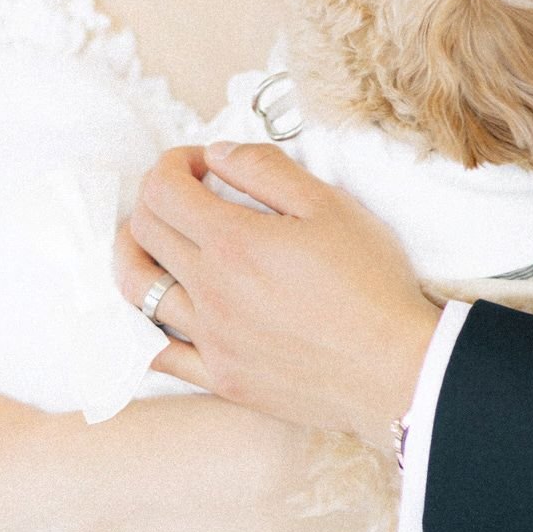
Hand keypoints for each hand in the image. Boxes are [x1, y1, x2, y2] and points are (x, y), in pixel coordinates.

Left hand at [116, 143, 439, 450]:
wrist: (396, 368)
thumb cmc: (371, 284)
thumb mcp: (330, 206)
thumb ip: (267, 169)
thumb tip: (219, 153)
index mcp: (233, 242)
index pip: (162, 189)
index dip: (172, 163)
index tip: (202, 164)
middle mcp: (209, 290)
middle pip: (142, 231)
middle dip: (156, 197)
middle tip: (189, 193)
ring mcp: (209, 339)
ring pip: (136, 290)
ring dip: (136, 252)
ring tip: (158, 241)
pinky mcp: (220, 378)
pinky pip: (157, 353)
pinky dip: (145, 323)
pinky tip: (162, 307)